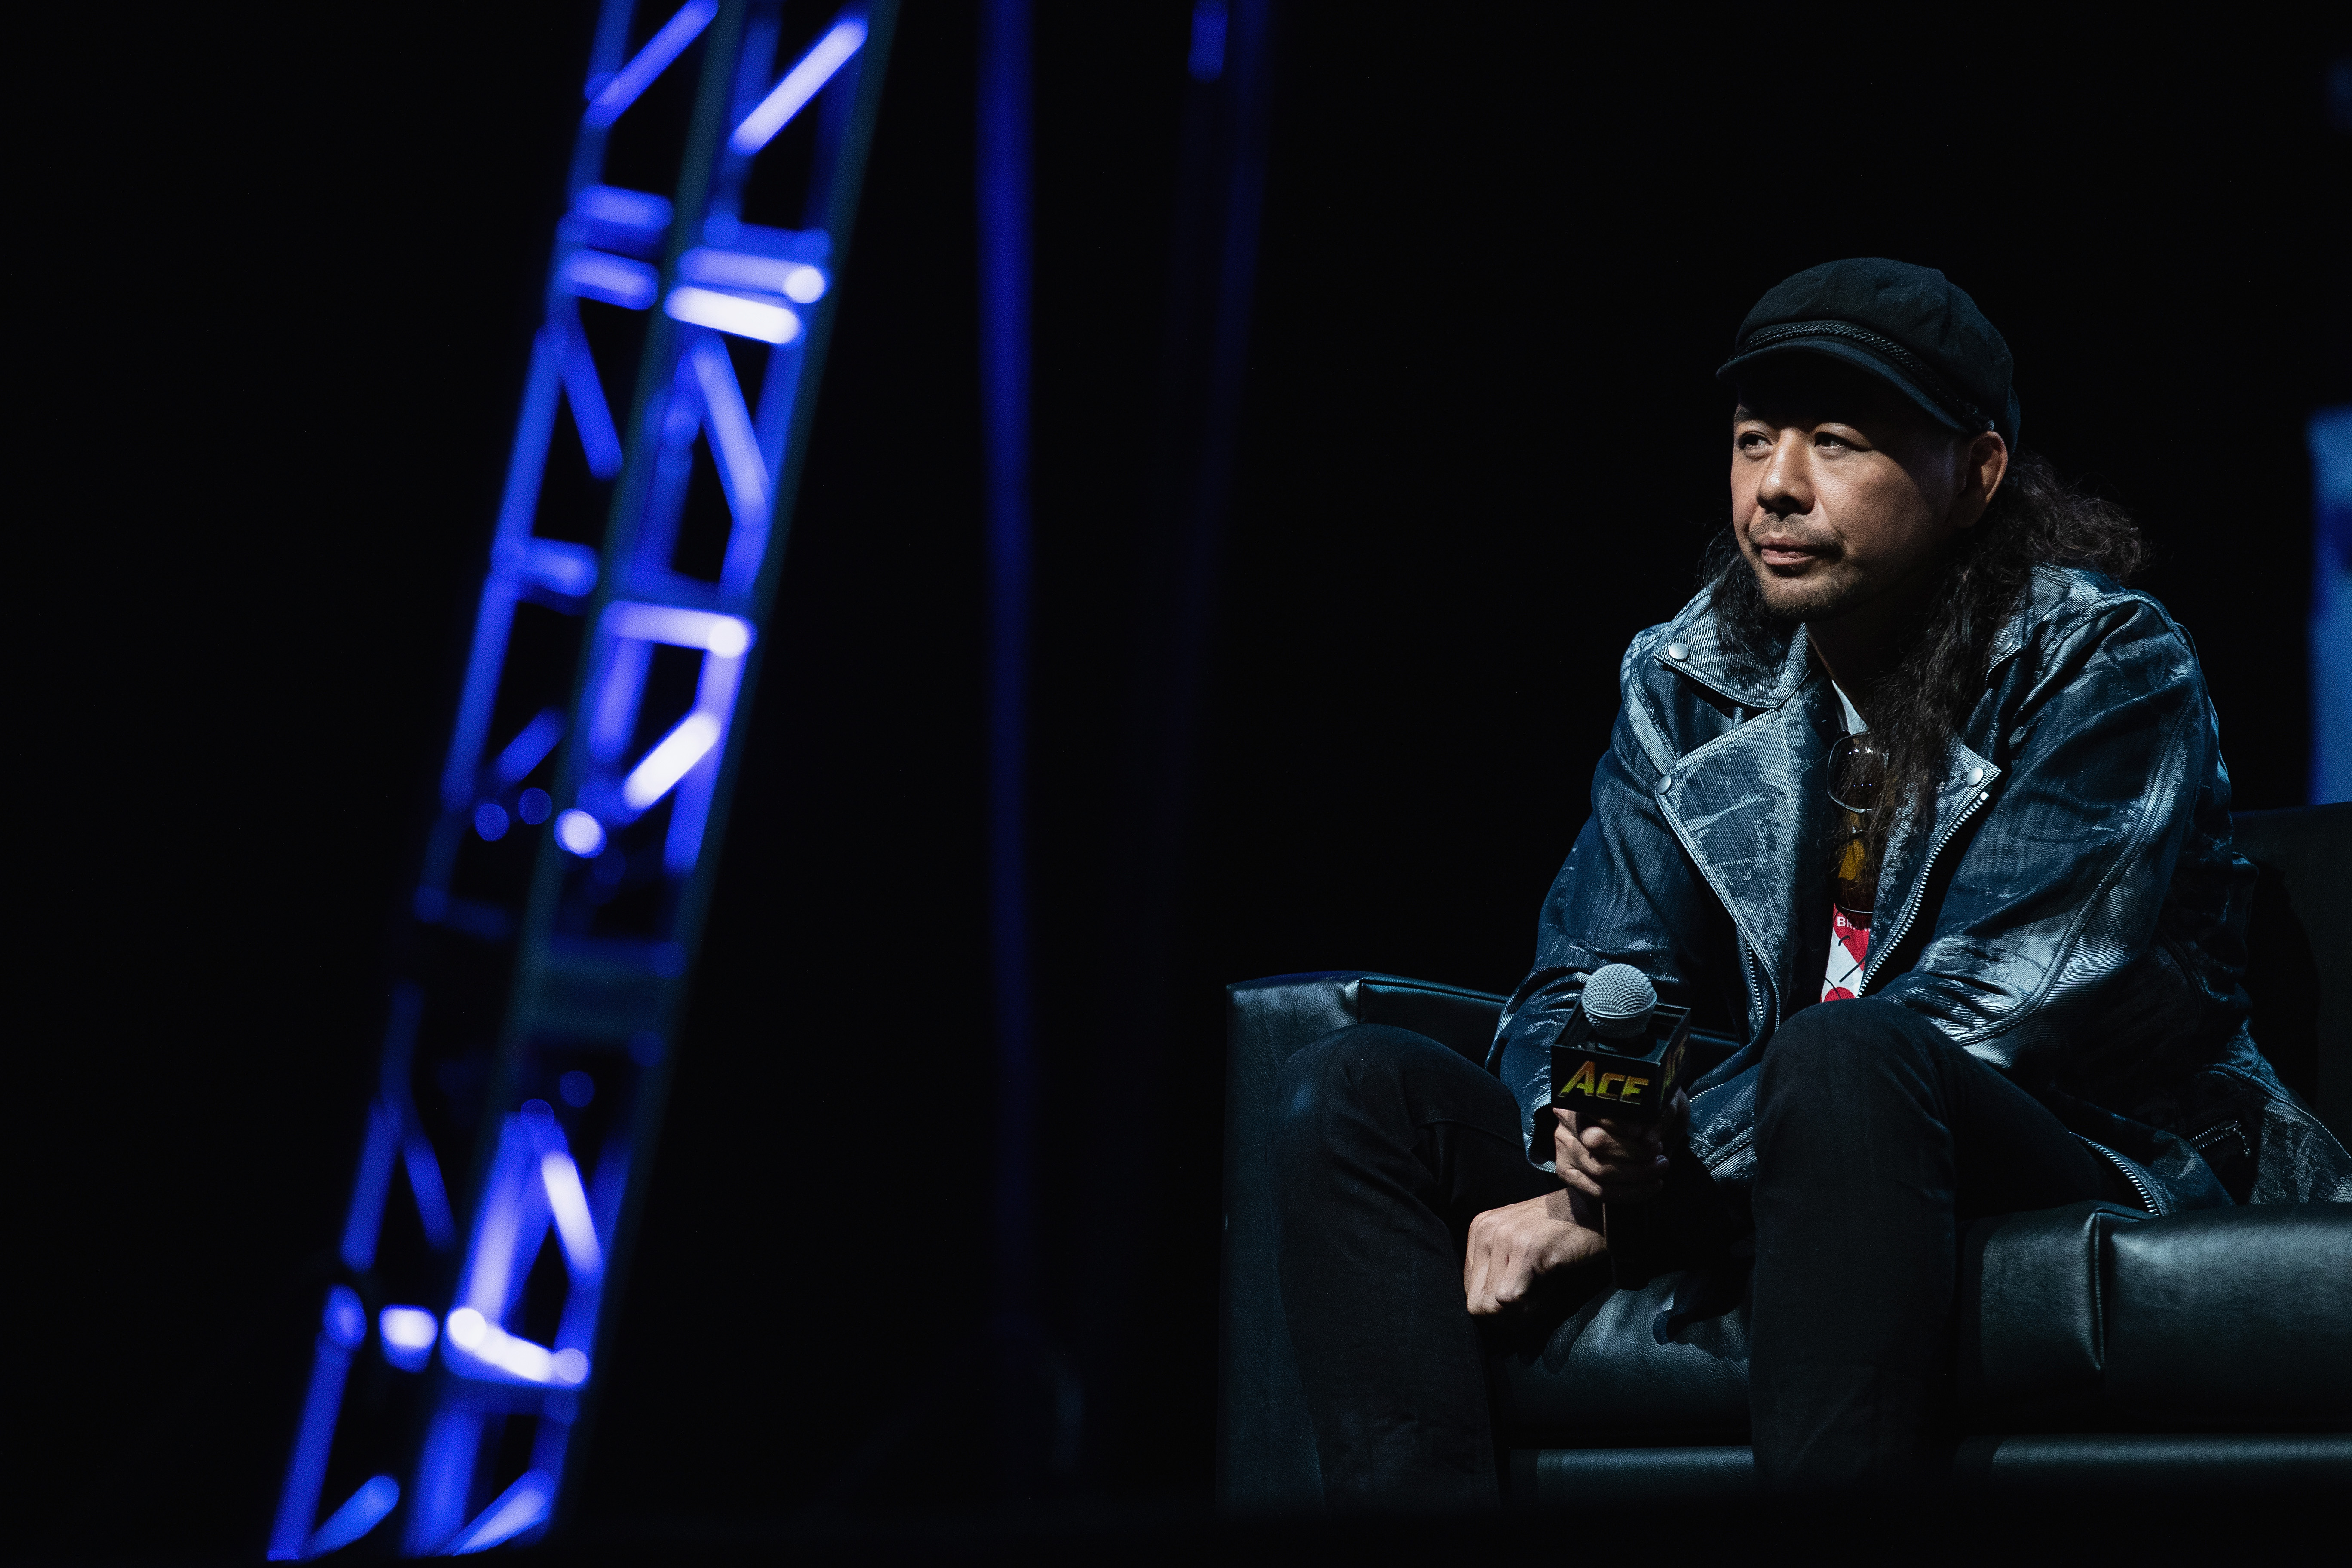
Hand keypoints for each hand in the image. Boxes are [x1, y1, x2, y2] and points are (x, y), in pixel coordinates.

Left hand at [1463, 1186, 1603, 1315]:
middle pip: (1476, 1304)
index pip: (1470, 1291)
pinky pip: (1512, 1298)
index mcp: (1479, 1229)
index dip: (1498, 1307)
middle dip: (1506, 1317)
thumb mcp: (1518, 1245)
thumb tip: (1488, 1313)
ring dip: (1522, 1312)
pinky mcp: (1526, 1249)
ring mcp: (1504, 1237)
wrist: (1596, 1210)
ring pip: (1492, 1305)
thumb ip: (1498, 1270)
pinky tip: (1551, 1288)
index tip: (1525, 1299)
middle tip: (1534, 1305)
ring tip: (1544, 1292)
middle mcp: (1485, 1230)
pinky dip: (1534, 1306)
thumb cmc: (1561, 1234)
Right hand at [1552, 1089, 1687, 1204]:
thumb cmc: (1647, 1111)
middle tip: (1658, 1152)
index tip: (1645, 1132)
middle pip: (1595, 1141)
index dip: (1620, 1122)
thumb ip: (1655, 1114)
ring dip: (1636, 1174)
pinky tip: (1651, 1186)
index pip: (1595, 1109)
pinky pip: (1598, 1191)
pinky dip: (1630, 1193)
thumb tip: (1648, 1140)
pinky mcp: (1568, 1173)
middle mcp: (1566, 1122)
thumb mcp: (1655, 1102)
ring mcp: (1564, 1149)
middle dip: (1632, 1152)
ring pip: (1598, 1170)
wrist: (1636, 1130)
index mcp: (1584, 1096)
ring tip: (1659, 1168)